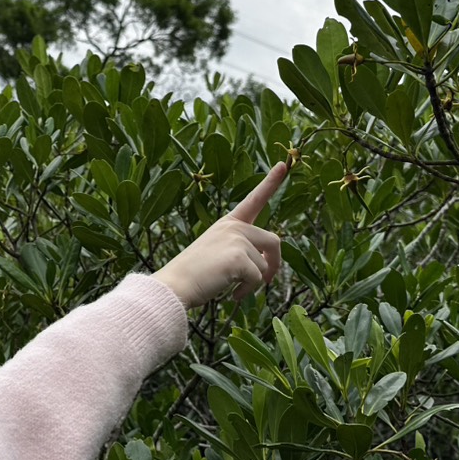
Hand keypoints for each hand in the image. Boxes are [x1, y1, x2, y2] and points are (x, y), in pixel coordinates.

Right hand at [153, 162, 286, 307]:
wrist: (175, 284)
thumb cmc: (194, 274)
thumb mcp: (217, 252)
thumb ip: (241, 250)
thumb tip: (268, 268)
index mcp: (229, 223)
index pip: (254, 199)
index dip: (270, 182)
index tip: (284, 164)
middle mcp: (235, 227)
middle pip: (274, 241)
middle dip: (275, 264)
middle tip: (268, 281)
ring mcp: (237, 240)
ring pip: (265, 265)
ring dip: (254, 283)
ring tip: (233, 289)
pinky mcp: (239, 258)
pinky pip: (257, 279)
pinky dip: (247, 291)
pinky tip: (231, 294)